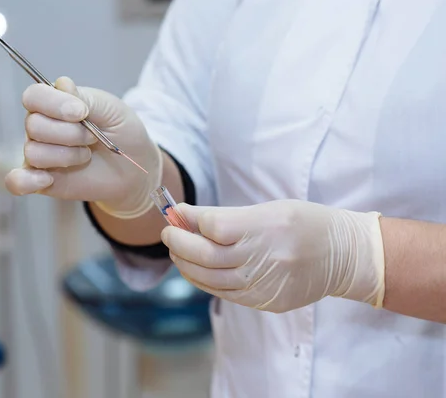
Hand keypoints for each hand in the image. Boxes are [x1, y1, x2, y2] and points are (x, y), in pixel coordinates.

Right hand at [5, 77, 161, 217]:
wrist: (133, 169)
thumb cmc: (121, 134)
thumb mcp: (110, 110)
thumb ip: (84, 97)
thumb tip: (61, 84)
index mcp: (54, 104)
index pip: (34, 96)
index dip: (55, 104)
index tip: (82, 113)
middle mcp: (41, 127)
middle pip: (33, 125)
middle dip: (70, 134)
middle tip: (93, 138)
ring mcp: (39, 155)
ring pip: (33, 152)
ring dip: (66, 156)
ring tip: (86, 156)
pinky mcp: (40, 181)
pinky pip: (17, 182)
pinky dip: (25, 181)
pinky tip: (47, 179)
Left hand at [160, 200, 385, 312]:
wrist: (343, 256)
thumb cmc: (305, 223)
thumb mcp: (270, 209)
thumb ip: (227, 216)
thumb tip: (186, 216)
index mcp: (267, 227)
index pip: (214, 227)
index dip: (191, 220)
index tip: (178, 213)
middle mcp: (264, 258)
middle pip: (206, 255)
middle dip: (178, 243)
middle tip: (168, 233)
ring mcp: (264, 284)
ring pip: (209, 278)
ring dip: (185, 264)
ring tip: (177, 251)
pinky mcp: (264, 302)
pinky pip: (223, 293)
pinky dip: (202, 281)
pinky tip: (194, 269)